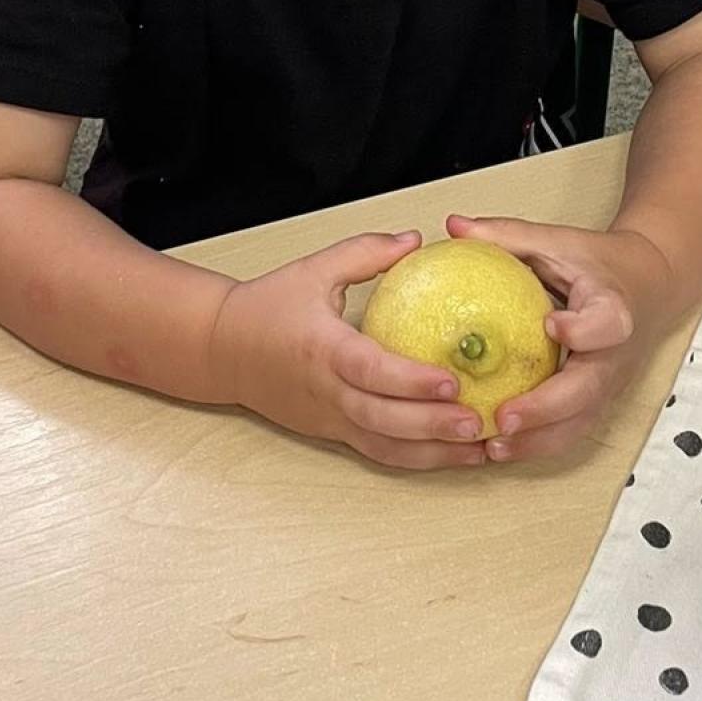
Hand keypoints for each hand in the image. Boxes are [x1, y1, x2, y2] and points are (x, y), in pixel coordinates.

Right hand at [211, 231, 486, 470]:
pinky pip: (379, 452)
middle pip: (381, 419)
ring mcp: (329, 419)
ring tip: (480, 449)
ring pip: (384, 447)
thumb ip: (365, 253)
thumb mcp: (313, 270)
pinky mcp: (333, 435)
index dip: (410, 380)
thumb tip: (415, 241)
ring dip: (433, 453)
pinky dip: (418, 459)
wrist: (221, 351)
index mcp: (322, 348)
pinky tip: (453, 455)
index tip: (451, 381)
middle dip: (431, 425)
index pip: (369, 370)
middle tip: (477, 421)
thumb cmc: (268, 307)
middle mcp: (326, 391)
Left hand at [447, 215, 670, 463]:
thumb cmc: (596, 264)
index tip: (552, 325)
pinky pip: (570, 431)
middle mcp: (616, 354)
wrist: (648, 286)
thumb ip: (507, 237)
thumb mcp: (557, 242)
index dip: (584, 329)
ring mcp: (609, 384)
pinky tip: (495, 450)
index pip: (608, 323)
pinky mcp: (598, 402)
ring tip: (492, 448)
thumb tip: (453, 227)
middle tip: (503, 418)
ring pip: (580, 423)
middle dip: (547, 409)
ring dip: (538, 441)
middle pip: (590, 390)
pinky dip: (536, 445)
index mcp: (613, 307)